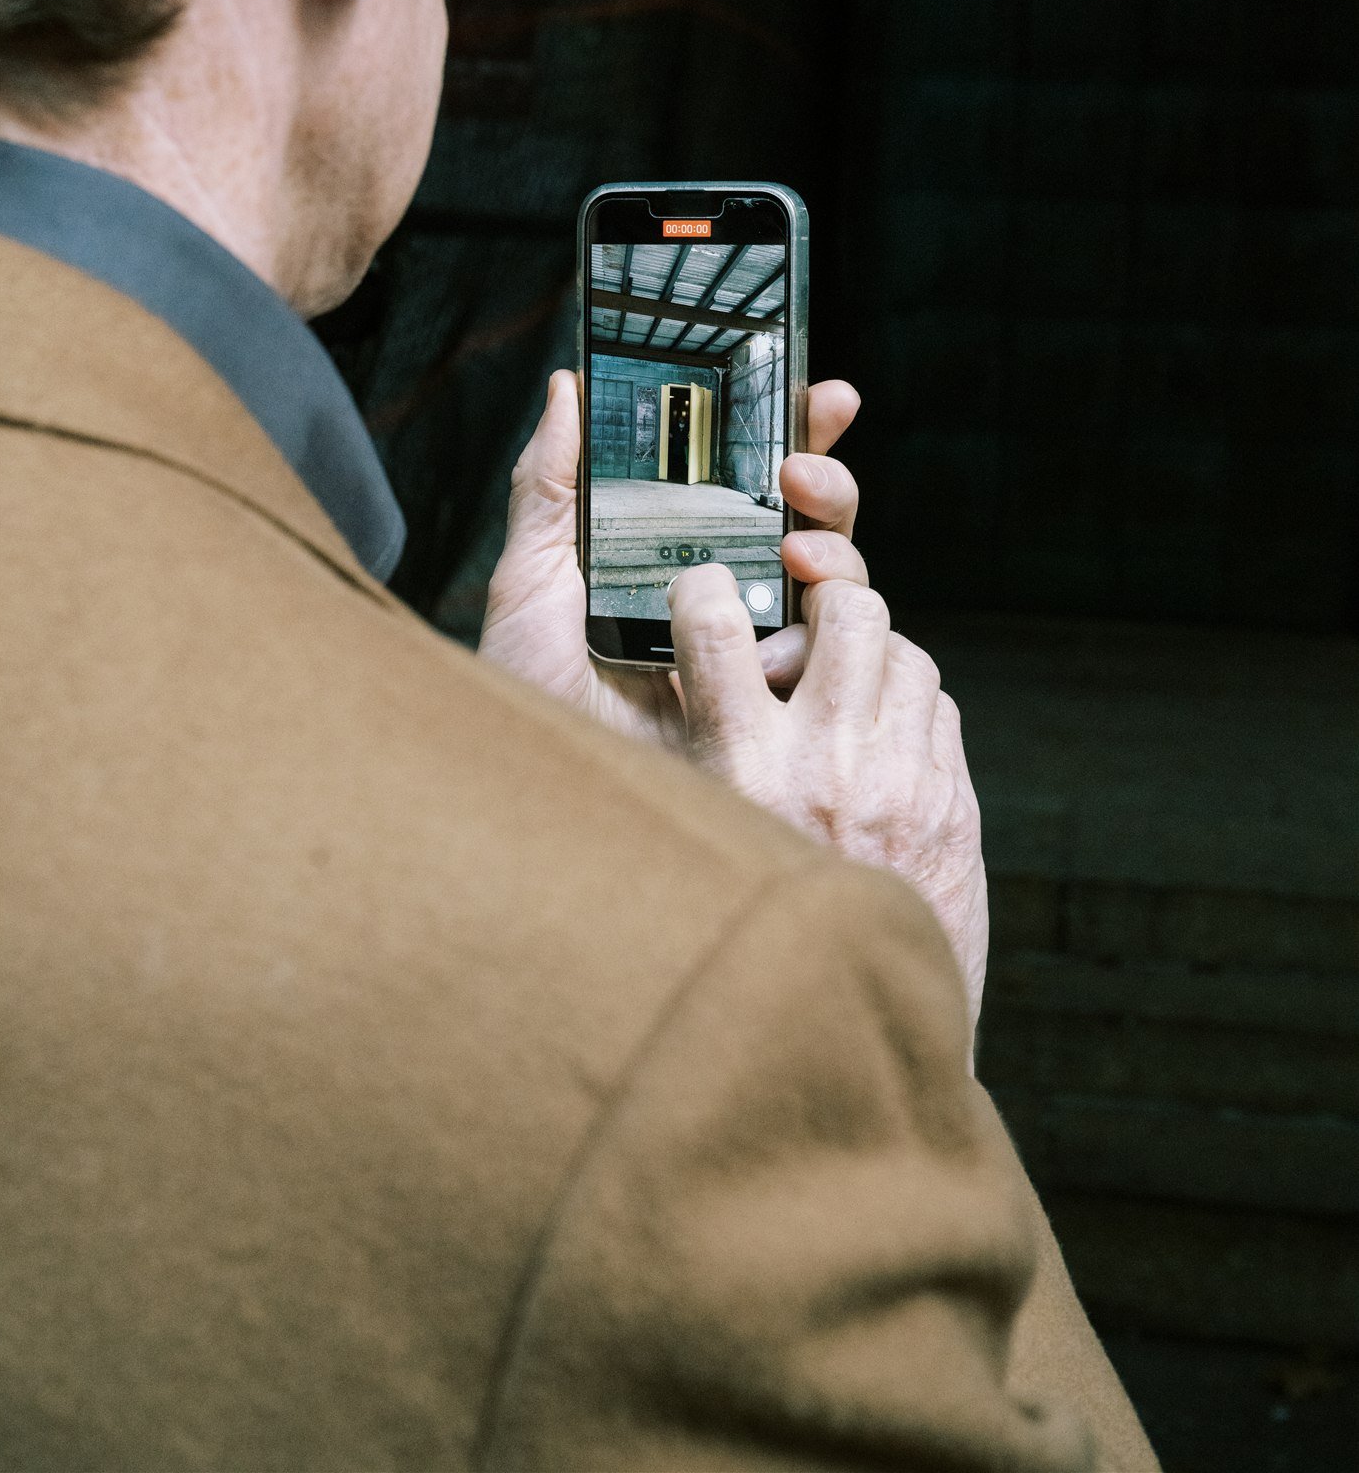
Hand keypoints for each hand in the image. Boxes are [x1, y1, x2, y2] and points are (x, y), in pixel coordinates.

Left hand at [478, 370, 865, 752]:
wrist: (544, 786)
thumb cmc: (529, 687)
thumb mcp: (532, 576)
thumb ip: (550, 483)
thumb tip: (568, 388)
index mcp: (680, 550)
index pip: (751, 477)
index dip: (794, 429)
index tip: (826, 394)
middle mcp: (733, 592)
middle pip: (811, 517)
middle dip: (826, 480)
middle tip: (800, 469)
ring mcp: (761, 645)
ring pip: (836, 578)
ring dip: (832, 549)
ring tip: (797, 551)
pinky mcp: (776, 702)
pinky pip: (831, 655)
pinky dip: (821, 635)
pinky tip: (783, 642)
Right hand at [669, 566, 987, 1044]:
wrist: (849, 1046)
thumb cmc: (748, 942)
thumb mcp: (695, 839)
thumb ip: (691, 756)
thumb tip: (682, 669)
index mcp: (742, 768)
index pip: (714, 623)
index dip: (706, 588)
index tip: (704, 592)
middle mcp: (828, 765)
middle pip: (850, 609)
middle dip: (826, 602)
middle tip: (803, 632)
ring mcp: (903, 783)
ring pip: (907, 651)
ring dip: (872, 657)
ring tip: (842, 692)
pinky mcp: (951, 807)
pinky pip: (937, 708)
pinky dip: (908, 709)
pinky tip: (877, 746)